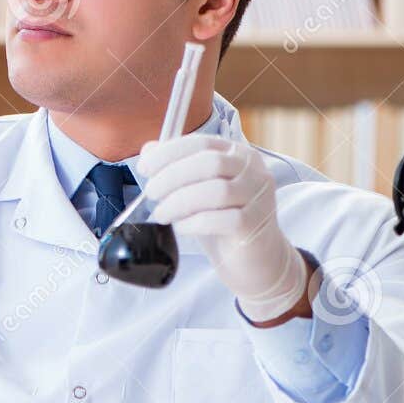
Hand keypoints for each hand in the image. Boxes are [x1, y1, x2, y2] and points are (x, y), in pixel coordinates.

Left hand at [137, 134, 310, 322]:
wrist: (254, 259)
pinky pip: (222, 220)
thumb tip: (148, 151)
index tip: (144, 168)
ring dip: (179, 201)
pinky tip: (181, 228)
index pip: (202, 143)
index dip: (169, 153)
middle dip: (171, 176)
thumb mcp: (198, 189)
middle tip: (151, 193)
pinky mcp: (256, 224)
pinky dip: (195, 222)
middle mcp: (254, 170)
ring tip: (161, 214)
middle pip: (209, 163)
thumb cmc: (222, 220)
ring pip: (216, 191)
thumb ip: (176, 167)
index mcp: (239, 154)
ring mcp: (259, 197)